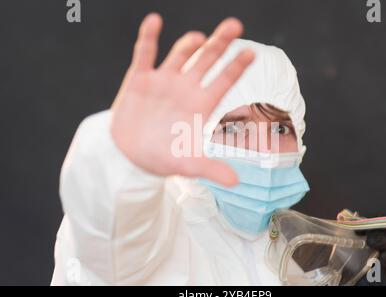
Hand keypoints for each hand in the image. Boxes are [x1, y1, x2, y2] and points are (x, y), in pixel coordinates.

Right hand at [110, 13, 254, 185]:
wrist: (130, 154)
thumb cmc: (162, 157)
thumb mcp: (188, 164)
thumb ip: (211, 169)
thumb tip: (236, 182)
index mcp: (200, 105)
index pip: (224, 82)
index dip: (236, 67)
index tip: (252, 53)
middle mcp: (185, 88)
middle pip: (207, 60)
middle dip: (220, 43)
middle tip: (235, 25)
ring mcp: (163, 81)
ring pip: (180, 54)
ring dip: (189, 44)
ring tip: (199, 38)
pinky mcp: (140, 79)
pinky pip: (144, 53)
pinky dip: (149, 37)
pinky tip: (155, 20)